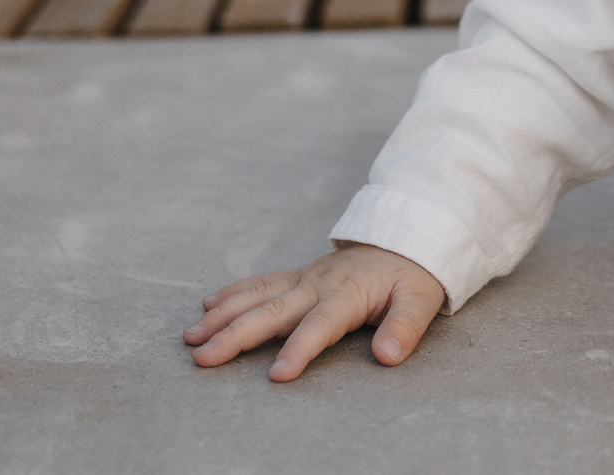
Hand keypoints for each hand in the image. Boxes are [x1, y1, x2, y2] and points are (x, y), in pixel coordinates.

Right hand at [185, 243, 444, 379]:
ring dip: (223, 316)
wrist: (406, 238)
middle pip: (272, 312)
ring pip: (256, 296)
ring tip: (192, 337)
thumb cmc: (412, 276)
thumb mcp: (420, 300)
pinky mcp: (298, 276)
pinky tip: (208, 305)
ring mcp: (304, 278)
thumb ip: (404, 328)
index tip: (276, 375)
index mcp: (347, 294)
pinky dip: (233, 292)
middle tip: (203, 358)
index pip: (319, 325)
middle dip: (235, 335)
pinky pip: (261, 282)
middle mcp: (317, 285)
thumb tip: (387, 357)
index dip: (299, 349)